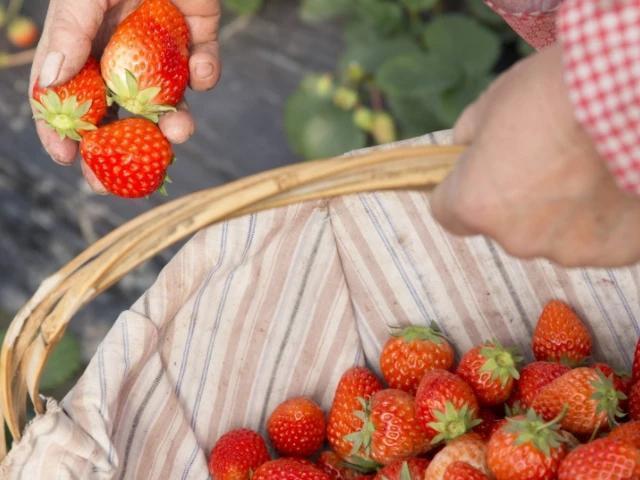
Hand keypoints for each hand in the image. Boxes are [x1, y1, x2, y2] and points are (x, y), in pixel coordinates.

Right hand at [30, 0, 220, 192]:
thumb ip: (69, 32)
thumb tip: (51, 80)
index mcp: (87, 45)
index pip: (69, 96)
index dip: (63, 129)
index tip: (67, 159)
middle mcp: (124, 54)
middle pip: (118, 115)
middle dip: (119, 152)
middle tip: (121, 185)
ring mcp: (162, 51)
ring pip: (166, 102)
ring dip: (174, 123)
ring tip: (180, 131)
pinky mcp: (198, 41)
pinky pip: (203, 70)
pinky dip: (205, 75)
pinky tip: (202, 68)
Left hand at [430, 44, 639, 266]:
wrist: (637, 95)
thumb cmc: (559, 93)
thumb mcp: (494, 102)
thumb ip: (470, 136)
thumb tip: (467, 147)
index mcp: (476, 205)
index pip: (447, 213)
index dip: (462, 189)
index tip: (479, 171)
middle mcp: (516, 239)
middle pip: (504, 225)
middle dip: (518, 199)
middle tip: (549, 159)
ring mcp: (569, 250)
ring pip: (553, 234)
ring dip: (564, 211)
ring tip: (590, 167)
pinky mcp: (615, 251)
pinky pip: (600, 237)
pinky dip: (605, 217)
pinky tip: (617, 180)